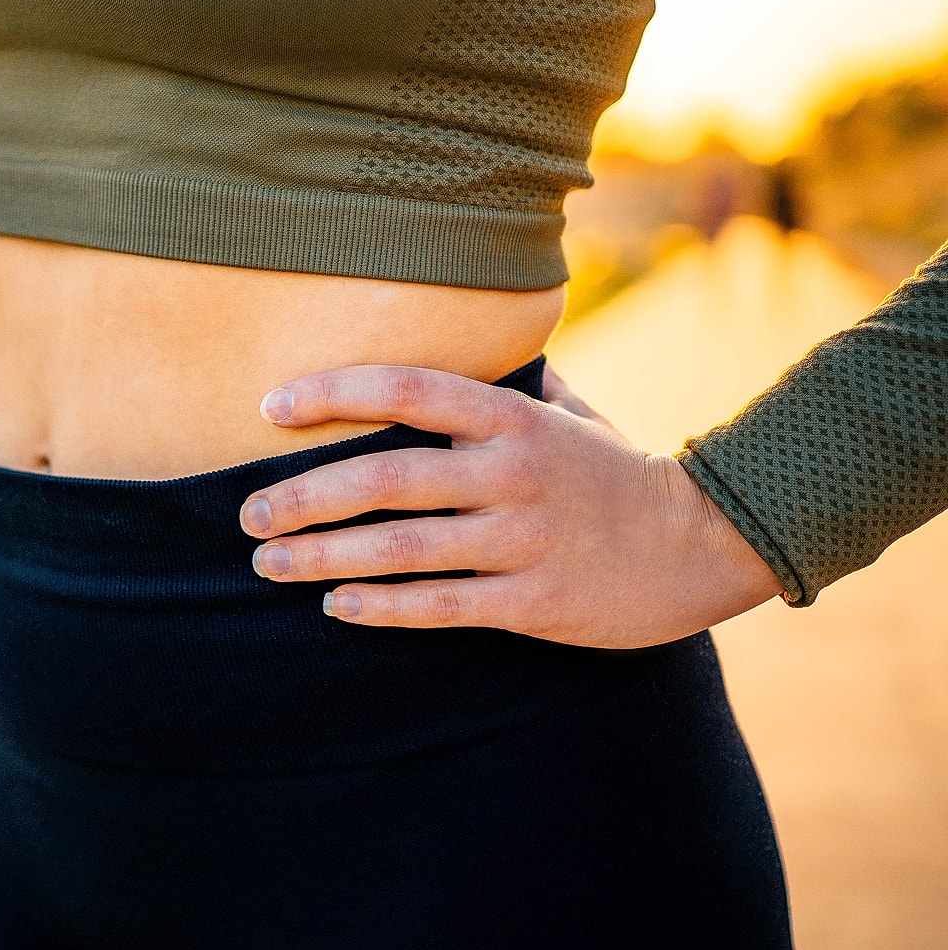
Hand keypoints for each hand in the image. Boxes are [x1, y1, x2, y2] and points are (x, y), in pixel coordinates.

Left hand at [239, 363, 783, 648]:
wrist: (703, 540)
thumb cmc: (617, 472)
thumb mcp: (569, 413)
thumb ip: (508, 384)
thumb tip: (466, 342)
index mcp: (512, 418)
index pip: (407, 388)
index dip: (333, 393)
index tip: (271, 407)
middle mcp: (511, 473)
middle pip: (385, 478)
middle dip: (304, 496)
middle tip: (247, 515)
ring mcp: (522, 540)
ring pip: (402, 549)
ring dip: (324, 557)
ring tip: (270, 564)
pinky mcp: (535, 601)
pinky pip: (441, 606)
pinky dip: (381, 607)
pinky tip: (336, 606)